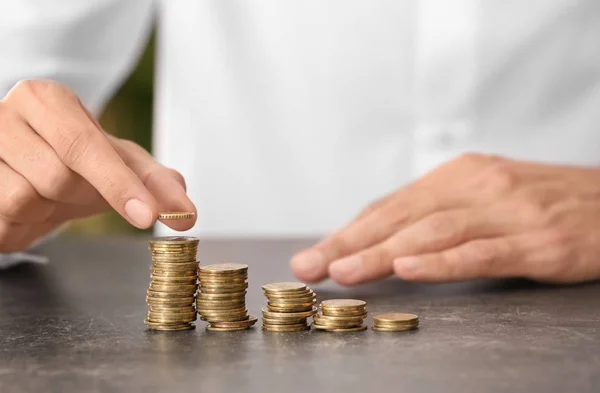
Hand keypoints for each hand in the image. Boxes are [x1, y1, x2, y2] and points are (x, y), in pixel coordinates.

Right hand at [0, 79, 195, 251]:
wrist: (20, 165)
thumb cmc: (72, 159)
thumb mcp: (118, 161)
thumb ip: (153, 181)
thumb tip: (185, 213)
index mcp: (47, 99)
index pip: (86, 144)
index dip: (118, 183)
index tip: (148, 215)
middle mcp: (6, 114)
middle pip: (58, 177)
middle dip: (80, 197)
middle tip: (79, 192)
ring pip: (23, 200)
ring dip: (46, 211)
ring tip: (47, 195)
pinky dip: (20, 224)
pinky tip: (25, 207)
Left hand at [291, 153, 599, 284]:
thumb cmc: (540, 202)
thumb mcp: (483, 195)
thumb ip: (436, 213)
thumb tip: (380, 239)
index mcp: (459, 175)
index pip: (391, 206)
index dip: (349, 231)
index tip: (315, 254)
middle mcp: (478, 186)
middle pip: (402, 216)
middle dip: (351, 243)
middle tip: (312, 265)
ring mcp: (509, 213)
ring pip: (433, 232)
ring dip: (383, 252)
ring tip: (345, 270)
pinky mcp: (539, 241)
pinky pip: (482, 251)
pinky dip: (443, 261)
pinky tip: (411, 268)